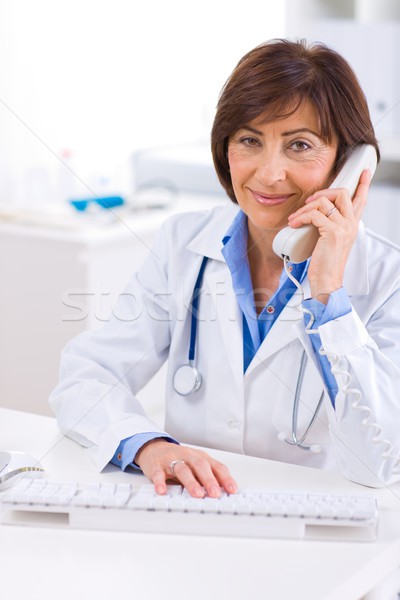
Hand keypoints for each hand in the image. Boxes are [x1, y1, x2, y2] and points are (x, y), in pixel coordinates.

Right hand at [135, 439, 237, 497]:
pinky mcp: (157, 466)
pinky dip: (160, 482)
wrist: (155, 448)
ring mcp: (172, 460)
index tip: (232, 490)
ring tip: (197, 494)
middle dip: (209, 480)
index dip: (225, 478)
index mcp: (201, 458)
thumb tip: (226, 492)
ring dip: (191, 482)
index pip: (216, 466)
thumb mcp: (197, 465)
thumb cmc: (180, 459)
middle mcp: (188, 457)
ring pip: (183, 469)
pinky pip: (159, 474)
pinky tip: (162, 491)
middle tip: (215, 493)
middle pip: (200, 466)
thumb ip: (210, 476)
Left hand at [287, 169, 371, 302]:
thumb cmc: (325, 264)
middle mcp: (350, 224)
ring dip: (305, 207)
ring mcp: (343, 228)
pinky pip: (315, 214)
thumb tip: (314, 212)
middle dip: (322, 192)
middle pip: (342, 193)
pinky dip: (301, 217)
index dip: (363, 185)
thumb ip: (328, 225)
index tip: (365, 173)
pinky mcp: (333, 233)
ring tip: (296, 218)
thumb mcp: (329, 240)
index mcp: (351, 225)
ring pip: (325, 202)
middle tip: (309, 202)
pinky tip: (294, 224)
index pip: (361, 200)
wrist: (326, 281)